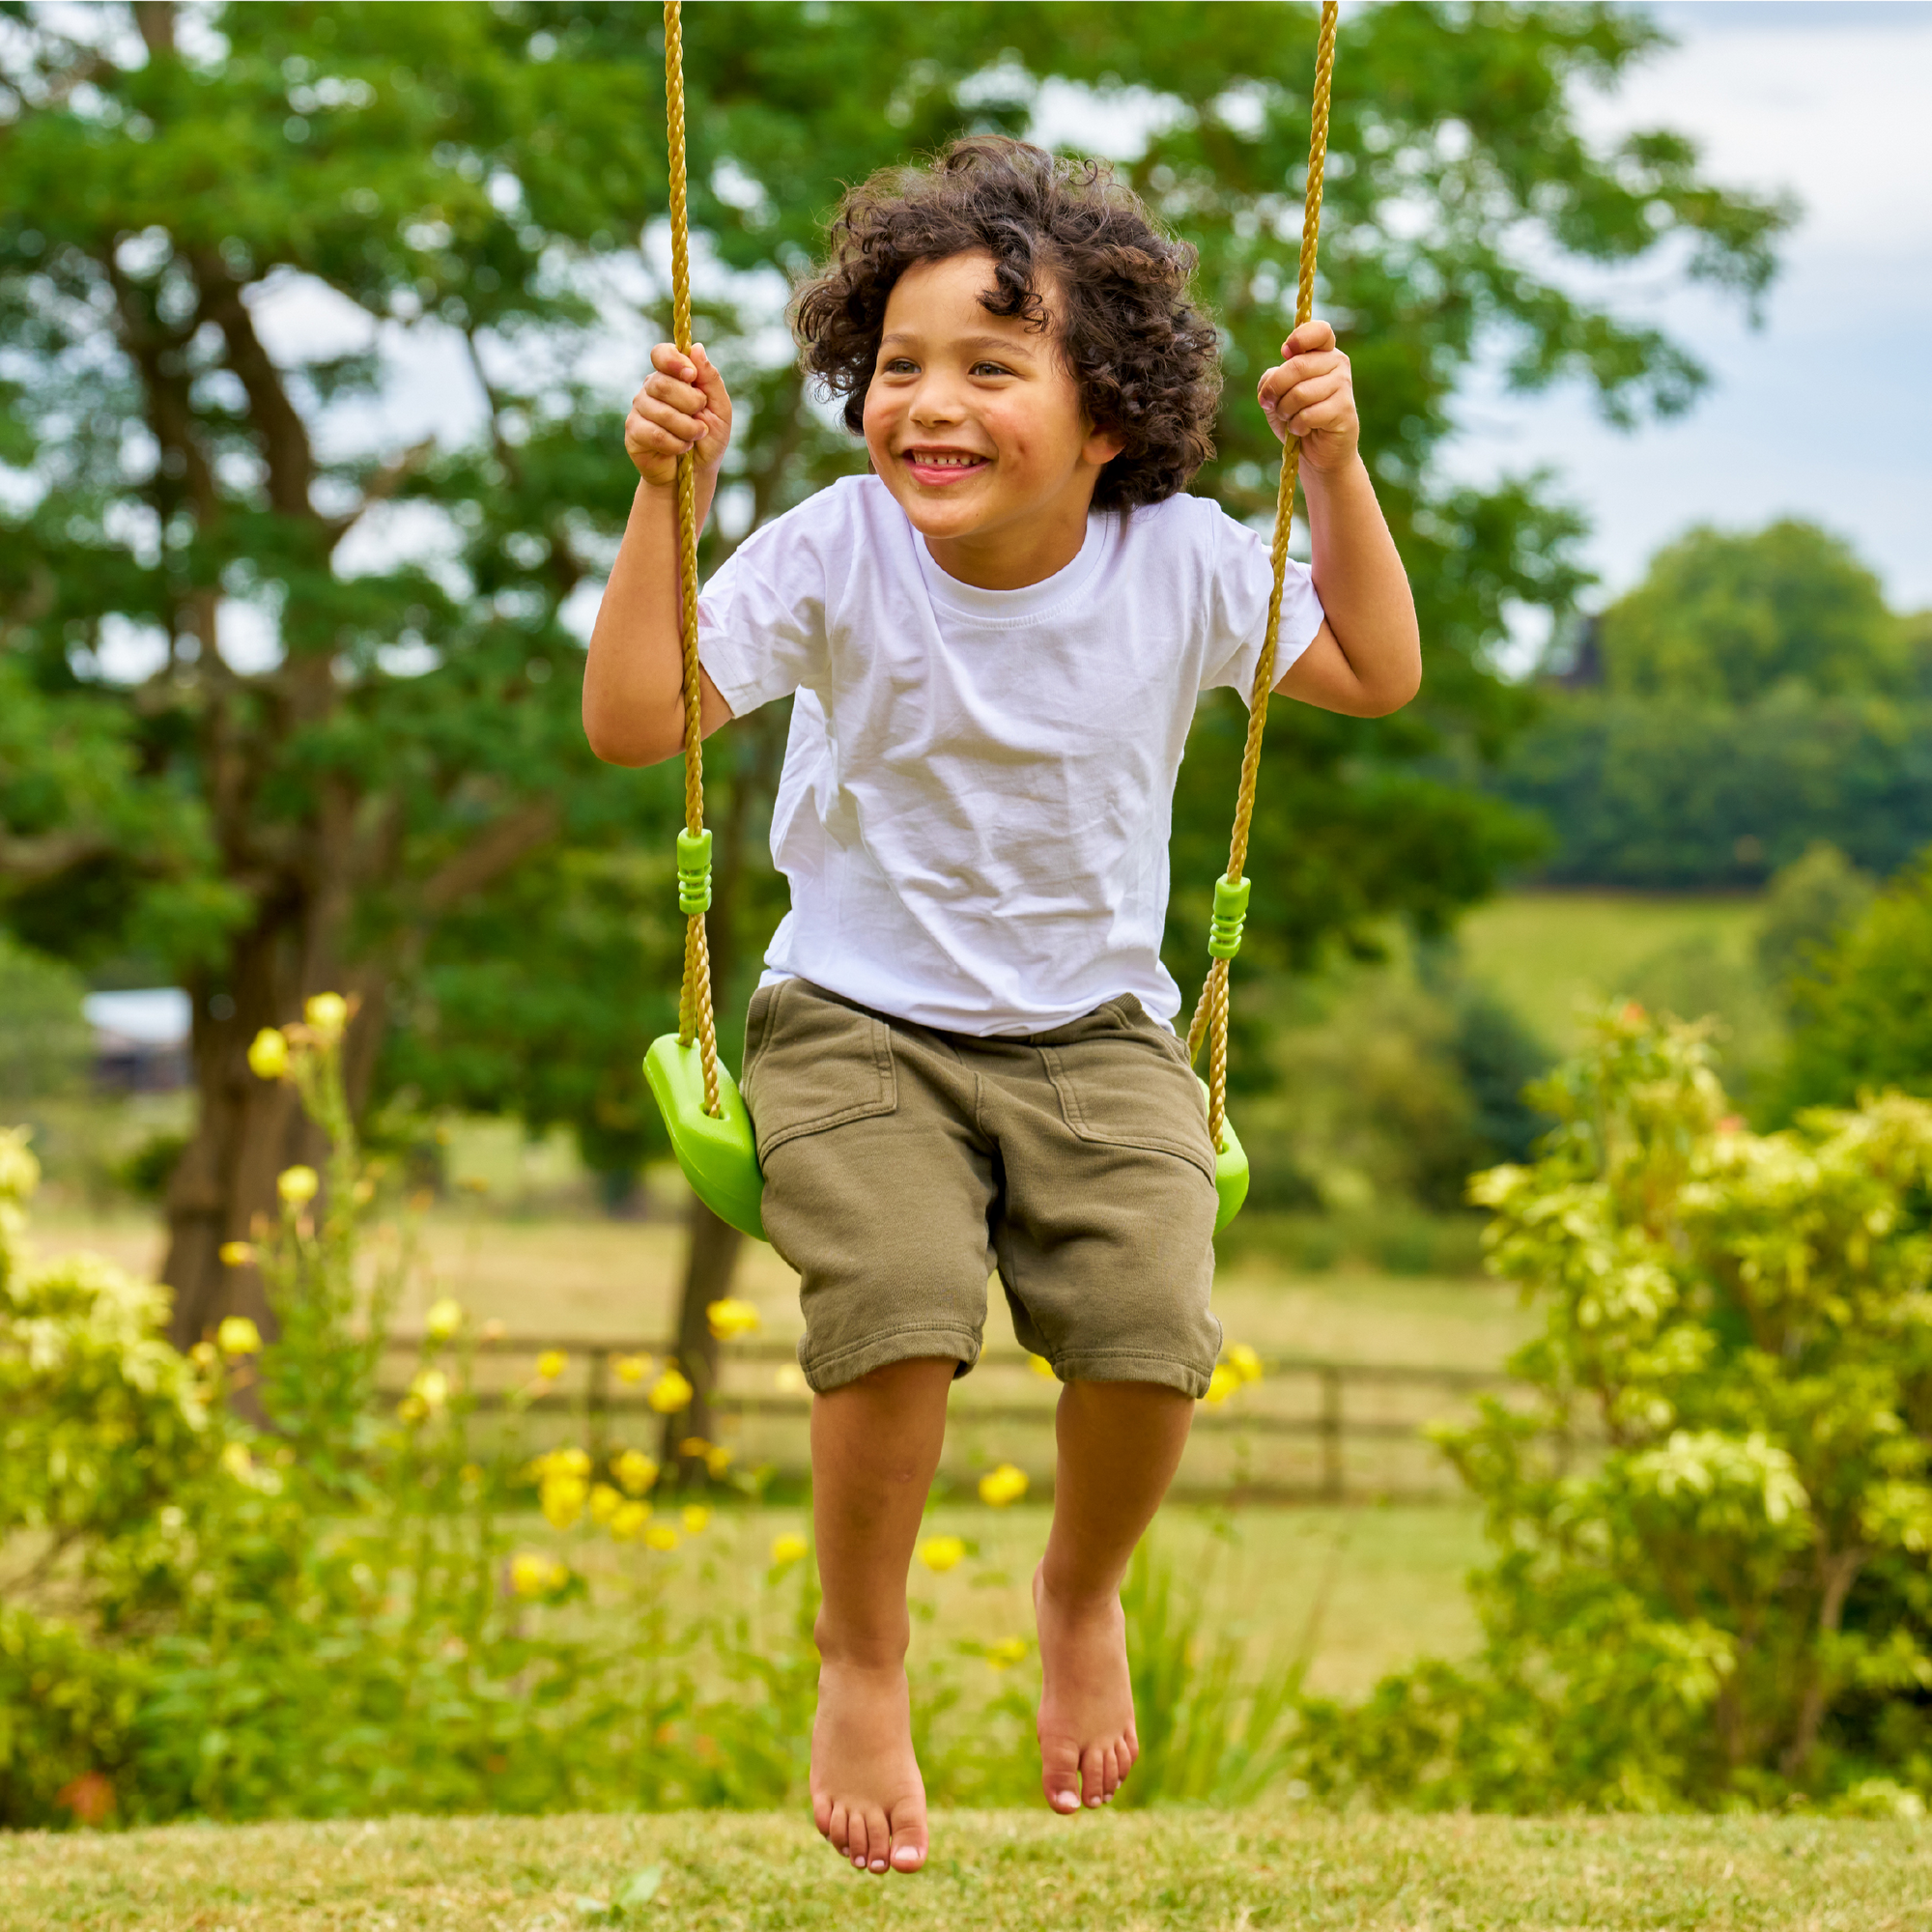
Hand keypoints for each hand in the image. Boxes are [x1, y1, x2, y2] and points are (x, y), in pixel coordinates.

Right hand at [625, 342, 731, 488]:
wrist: (694, 474)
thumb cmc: (708, 439)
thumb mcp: (720, 409)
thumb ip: (710, 379)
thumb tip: (697, 348)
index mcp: (671, 376)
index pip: (661, 354)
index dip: (674, 361)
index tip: (691, 376)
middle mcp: (651, 389)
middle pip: (663, 383)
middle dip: (690, 403)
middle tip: (701, 418)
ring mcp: (639, 410)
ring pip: (661, 411)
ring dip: (687, 428)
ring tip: (695, 438)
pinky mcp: (633, 432)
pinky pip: (654, 433)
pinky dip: (675, 444)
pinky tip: (681, 449)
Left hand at [1256, 320, 1357, 472]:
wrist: (1318, 453)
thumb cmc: (1297, 418)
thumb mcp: (1276, 395)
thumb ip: (1271, 379)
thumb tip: (1273, 376)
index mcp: (1322, 352)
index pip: (1319, 331)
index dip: (1299, 339)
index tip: (1285, 352)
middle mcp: (1337, 363)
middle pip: (1297, 366)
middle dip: (1275, 389)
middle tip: (1271, 404)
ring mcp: (1344, 386)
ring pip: (1300, 393)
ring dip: (1285, 411)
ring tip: (1291, 418)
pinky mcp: (1345, 410)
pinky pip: (1308, 414)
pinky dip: (1296, 426)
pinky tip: (1303, 429)